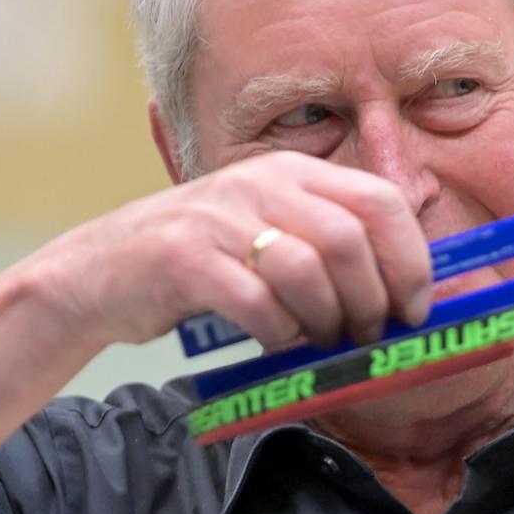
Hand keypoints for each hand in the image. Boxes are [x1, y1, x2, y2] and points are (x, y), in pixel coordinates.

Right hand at [41, 151, 433, 351]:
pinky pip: (258, 304)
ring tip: (321, 341)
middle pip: (349, 239)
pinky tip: (275, 341)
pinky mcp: (185, 259)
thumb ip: (327, 246)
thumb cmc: (201, 263)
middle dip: (371, 300)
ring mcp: (219, 218)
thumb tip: (405, 293)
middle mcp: (258, 183)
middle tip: (366, 335)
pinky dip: (279, 334)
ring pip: (307, 271)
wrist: (99, 272)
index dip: (410, 258)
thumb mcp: (267, 232)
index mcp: (291, 171)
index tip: (414, 307)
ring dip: (327, 321)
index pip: (380, 200)